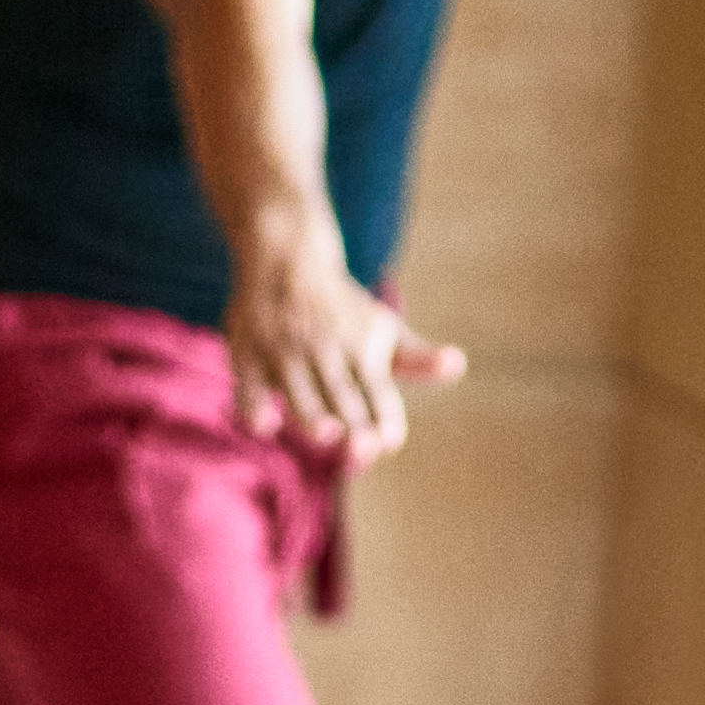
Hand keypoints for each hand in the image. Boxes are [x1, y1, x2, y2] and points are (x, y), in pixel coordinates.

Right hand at [227, 231, 464, 462]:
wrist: (287, 255)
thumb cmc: (341, 309)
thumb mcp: (382, 328)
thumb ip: (415, 358)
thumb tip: (457, 366)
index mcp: (360, 348)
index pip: (375, 389)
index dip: (383, 415)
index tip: (391, 441)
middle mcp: (324, 350)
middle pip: (340, 393)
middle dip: (352, 422)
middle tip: (364, 450)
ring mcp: (283, 353)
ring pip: (298, 388)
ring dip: (310, 412)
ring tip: (325, 436)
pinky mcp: (247, 356)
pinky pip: (248, 383)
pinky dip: (254, 403)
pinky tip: (264, 424)